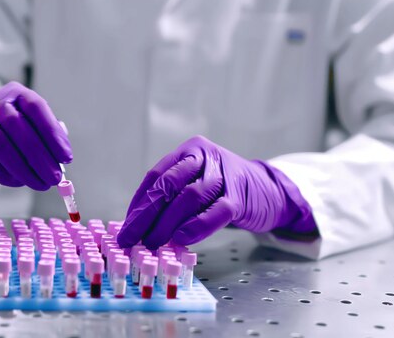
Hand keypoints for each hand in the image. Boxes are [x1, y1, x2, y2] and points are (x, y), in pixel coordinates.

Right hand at [0, 81, 71, 190]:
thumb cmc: (22, 127)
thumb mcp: (37, 123)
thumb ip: (51, 135)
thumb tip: (61, 159)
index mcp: (19, 93)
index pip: (35, 107)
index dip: (52, 133)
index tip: (66, 157)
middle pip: (14, 124)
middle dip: (38, 155)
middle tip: (54, 177)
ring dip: (21, 168)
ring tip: (40, 184)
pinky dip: (6, 174)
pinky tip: (21, 182)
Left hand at [117, 135, 315, 248]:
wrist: (268, 190)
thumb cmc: (223, 190)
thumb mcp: (195, 183)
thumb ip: (171, 198)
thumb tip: (138, 225)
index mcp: (189, 151)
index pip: (156, 176)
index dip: (139, 203)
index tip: (125, 227)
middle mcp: (205, 157)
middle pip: (169, 184)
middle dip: (147, 214)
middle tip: (132, 238)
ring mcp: (224, 175)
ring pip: (189, 197)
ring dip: (167, 223)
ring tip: (153, 243)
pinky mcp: (240, 197)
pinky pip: (215, 212)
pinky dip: (196, 227)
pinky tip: (181, 239)